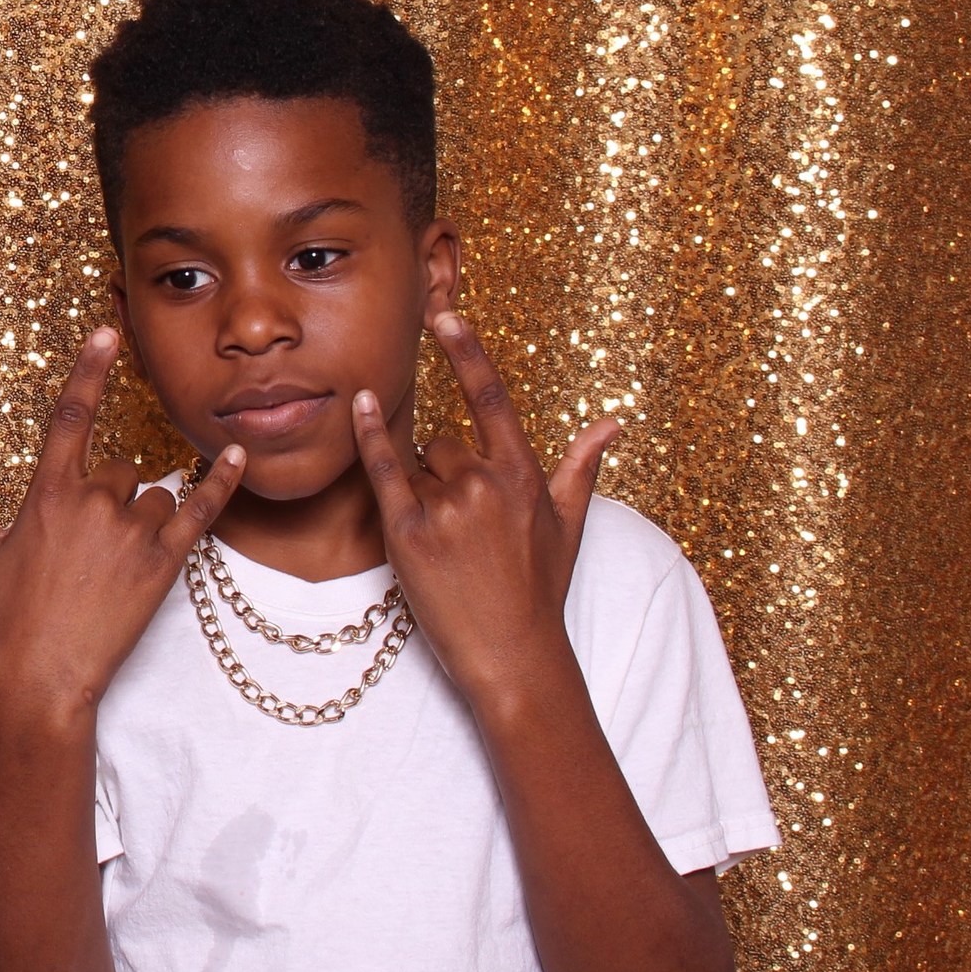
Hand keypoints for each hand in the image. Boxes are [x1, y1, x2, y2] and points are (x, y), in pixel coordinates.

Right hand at [0, 328, 248, 724]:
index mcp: (49, 493)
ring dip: (145, 519)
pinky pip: (201, 511)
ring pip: (155, 497)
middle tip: (93, 549)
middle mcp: (92, 502)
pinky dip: (221, 482)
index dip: (89, 371)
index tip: (107, 333)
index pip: (71, 416)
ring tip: (119, 565)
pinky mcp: (164, 562)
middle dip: (112, 499)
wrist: (45, 673)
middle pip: (120, 470)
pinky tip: (237, 456)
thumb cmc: (13, 614)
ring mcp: (131, 531)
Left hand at [351, 308, 621, 710]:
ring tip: (448, 545)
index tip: (446, 315)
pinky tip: (358, 404)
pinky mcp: (408, 533)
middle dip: (446, 475)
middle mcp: (487, 484)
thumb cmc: (541, 592)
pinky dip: (370, 437)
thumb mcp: (569, 526)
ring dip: (423, 491)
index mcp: (525, 477)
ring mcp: (447, 508)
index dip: (467, 353)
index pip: (492, 399)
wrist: (515, 656)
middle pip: (444, 446)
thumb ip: (582, 467)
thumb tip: (612, 424)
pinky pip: (383, 470)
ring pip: (418, 467)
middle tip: (465, 532)